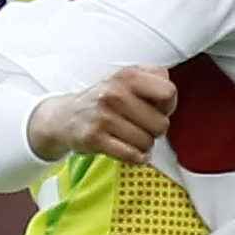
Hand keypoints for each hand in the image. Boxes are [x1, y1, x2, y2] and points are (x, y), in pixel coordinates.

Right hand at [28, 63, 180, 165]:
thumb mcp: (128, 79)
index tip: (159, 109)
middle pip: (161, 123)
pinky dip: (136, 158)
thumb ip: (154, 81)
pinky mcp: (94, 138)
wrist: (65, 116)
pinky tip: (132, 153)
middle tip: (142, 127)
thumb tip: (169, 103)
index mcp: (128, 75)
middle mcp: (115, 93)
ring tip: (131, 137)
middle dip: (155, 130)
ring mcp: (103, 116)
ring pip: (146, 142)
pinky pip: (130, 154)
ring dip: (143, 145)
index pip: (168, 92)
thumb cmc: (104, 100)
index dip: (168, 106)